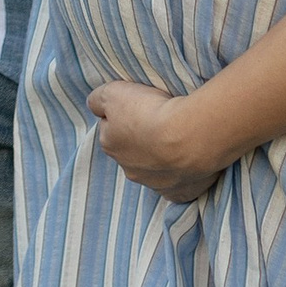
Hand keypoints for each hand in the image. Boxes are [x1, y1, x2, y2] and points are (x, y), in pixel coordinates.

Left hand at [86, 78, 223, 202]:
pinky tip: (190, 162)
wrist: (189, 136)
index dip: (125, 116)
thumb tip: (95, 106)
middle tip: (162, 124)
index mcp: (111, 145)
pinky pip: (178, 186)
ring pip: (156, 170)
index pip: (111, 128)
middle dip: (144, 140)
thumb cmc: (151, 112)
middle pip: (133, 152)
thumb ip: (98, 100)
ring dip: (163, 157)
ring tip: (180, 139)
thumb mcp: (113, 93)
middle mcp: (129, 170)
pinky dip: (182, 176)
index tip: (141, 108)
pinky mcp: (179, 193)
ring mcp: (155, 184)